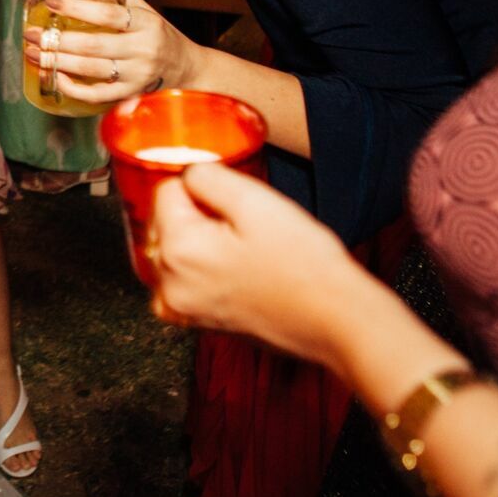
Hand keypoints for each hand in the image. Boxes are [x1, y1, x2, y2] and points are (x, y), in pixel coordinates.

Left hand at [22, 0, 199, 105]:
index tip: (51, 1)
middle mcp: (142, 50)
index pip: (107, 14)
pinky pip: (97, 95)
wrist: (186, 68)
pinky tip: (56, 76)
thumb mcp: (145, 12)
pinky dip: (73, 88)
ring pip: (90, 70)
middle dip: (56, 40)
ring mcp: (137, 75)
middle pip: (92, 45)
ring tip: (33, 53)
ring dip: (57, 62)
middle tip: (30, 33)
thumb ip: (116, 1)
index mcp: (146, 24)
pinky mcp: (130, 94)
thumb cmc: (159, 35)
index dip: (76, 7)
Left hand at [146, 162, 357, 365]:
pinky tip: (225, 269)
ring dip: (192, 240)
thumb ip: (208, 177)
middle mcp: (169, 282)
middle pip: (163, 221)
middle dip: (194, 213)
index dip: (203, 187)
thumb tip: (187, 175)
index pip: (166, 191)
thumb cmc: (303, 264)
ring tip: (237, 248)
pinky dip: (191, 269)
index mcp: (178, 249)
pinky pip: (176, 282)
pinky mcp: (196, 321)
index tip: (234, 201)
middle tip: (240, 225)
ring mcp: (180, 307)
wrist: (335, 320)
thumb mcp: (255, 201)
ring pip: (168, 250)